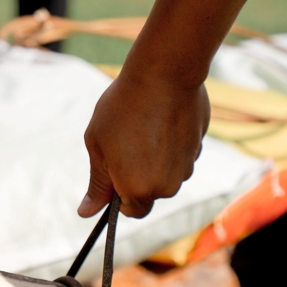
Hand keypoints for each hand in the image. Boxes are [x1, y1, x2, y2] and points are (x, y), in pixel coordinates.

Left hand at [79, 71, 210, 218]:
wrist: (164, 73)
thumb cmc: (122, 108)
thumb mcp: (98, 145)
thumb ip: (97, 183)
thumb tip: (87, 214)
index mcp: (138, 190)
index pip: (130, 211)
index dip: (119, 194)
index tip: (113, 170)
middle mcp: (166, 186)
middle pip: (151, 194)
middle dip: (138, 178)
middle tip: (125, 144)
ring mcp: (187, 167)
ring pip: (168, 175)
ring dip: (156, 161)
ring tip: (144, 127)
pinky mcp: (198, 148)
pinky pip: (181, 156)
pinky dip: (171, 145)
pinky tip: (162, 120)